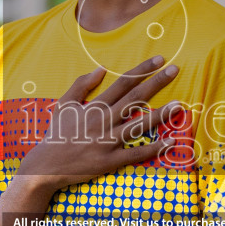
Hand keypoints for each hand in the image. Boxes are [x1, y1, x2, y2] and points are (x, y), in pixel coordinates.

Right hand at [19, 56, 183, 192]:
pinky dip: (153, 149)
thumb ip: (81, 85)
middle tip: (175, 70)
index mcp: (93, 107)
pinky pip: (135, 154)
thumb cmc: (56, 134)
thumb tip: (101, 69)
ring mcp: (107, 143)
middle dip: (157, 83)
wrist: (45, 166)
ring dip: (161, 115)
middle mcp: (103, 122)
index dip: (142, 70)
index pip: (122, 83)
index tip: (158, 59)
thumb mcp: (63, 105)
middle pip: (135, 99)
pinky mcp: (110, 162)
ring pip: (139, 126)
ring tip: (179, 104)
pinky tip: (170, 142)